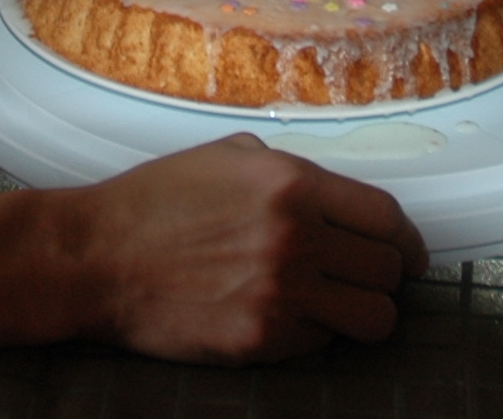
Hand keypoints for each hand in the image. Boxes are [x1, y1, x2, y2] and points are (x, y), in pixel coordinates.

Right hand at [62, 135, 427, 361]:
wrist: (95, 258)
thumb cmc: (154, 204)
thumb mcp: (227, 158)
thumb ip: (288, 172)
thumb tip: (337, 198)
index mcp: (292, 184)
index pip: (387, 218)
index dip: (406, 240)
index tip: (407, 253)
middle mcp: (296, 237)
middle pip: (388, 271)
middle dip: (383, 276)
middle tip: (363, 278)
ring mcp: (280, 294)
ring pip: (373, 319)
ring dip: (361, 313)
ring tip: (336, 305)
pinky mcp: (261, 340)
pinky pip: (320, 345)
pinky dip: (311, 335)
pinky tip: (281, 315)